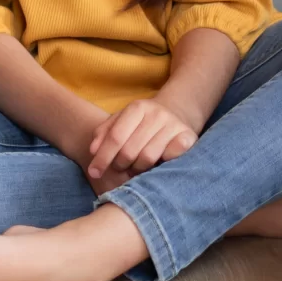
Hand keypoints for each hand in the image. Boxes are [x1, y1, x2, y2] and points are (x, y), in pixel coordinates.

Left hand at [82, 98, 198, 192]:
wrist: (175, 115)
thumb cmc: (141, 124)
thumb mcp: (120, 122)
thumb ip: (104, 133)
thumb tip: (93, 150)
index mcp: (137, 107)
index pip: (115, 137)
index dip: (102, 157)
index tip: (94, 172)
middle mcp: (157, 113)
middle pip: (129, 150)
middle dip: (119, 165)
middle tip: (119, 169)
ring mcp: (174, 125)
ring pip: (147, 158)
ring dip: (137, 168)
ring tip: (135, 168)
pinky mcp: (188, 137)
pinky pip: (169, 158)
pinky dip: (161, 164)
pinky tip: (157, 164)